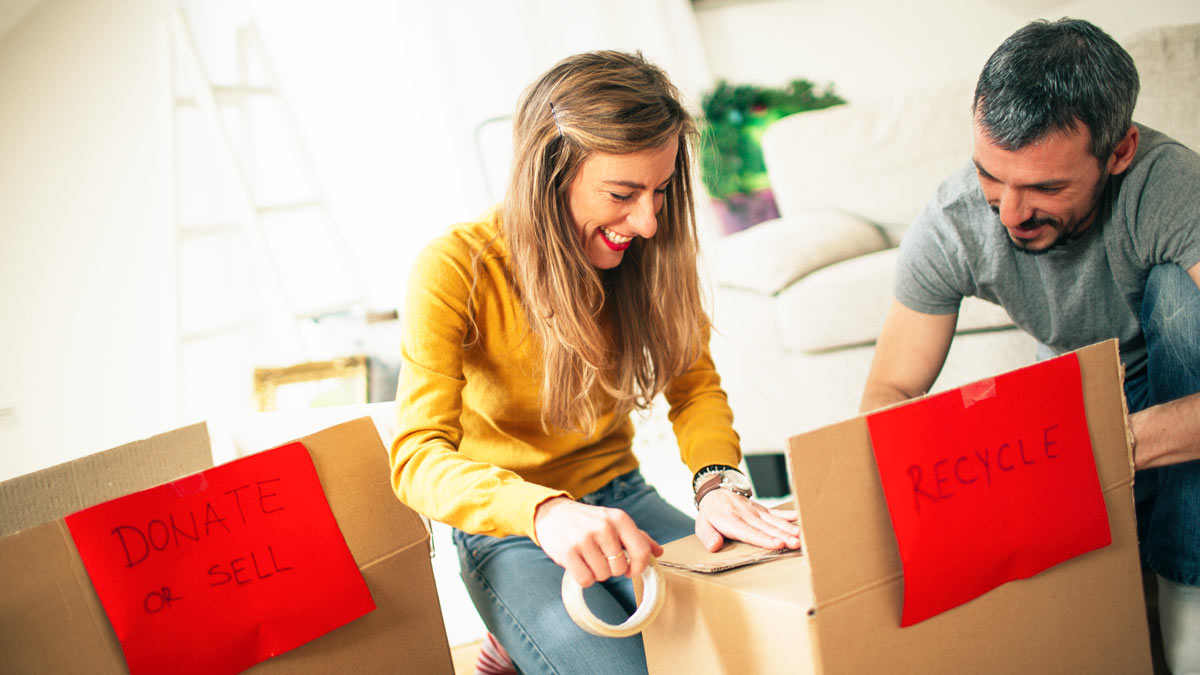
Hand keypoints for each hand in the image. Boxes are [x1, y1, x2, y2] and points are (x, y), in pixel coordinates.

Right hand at [533, 497, 662, 587]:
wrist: (552, 513)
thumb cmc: (588, 521)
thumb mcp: (614, 521)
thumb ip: (637, 537)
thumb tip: (659, 552)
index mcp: (619, 519)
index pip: (641, 551)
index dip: (639, 567)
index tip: (630, 570)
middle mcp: (604, 527)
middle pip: (620, 569)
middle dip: (611, 569)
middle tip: (600, 558)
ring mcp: (585, 539)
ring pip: (602, 576)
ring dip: (596, 573)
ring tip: (587, 558)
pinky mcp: (568, 552)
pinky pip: (586, 580)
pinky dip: (583, 578)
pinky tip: (578, 565)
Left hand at [695, 488, 801, 552]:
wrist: (716, 491)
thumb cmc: (710, 513)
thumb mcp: (702, 525)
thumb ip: (708, 536)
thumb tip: (714, 547)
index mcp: (731, 521)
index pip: (749, 532)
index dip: (764, 539)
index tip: (777, 544)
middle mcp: (747, 515)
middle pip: (767, 527)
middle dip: (783, 536)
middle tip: (796, 543)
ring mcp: (756, 511)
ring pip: (775, 520)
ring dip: (789, 528)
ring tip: (802, 535)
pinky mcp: (763, 509)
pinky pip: (777, 512)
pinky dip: (789, 515)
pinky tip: (801, 518)